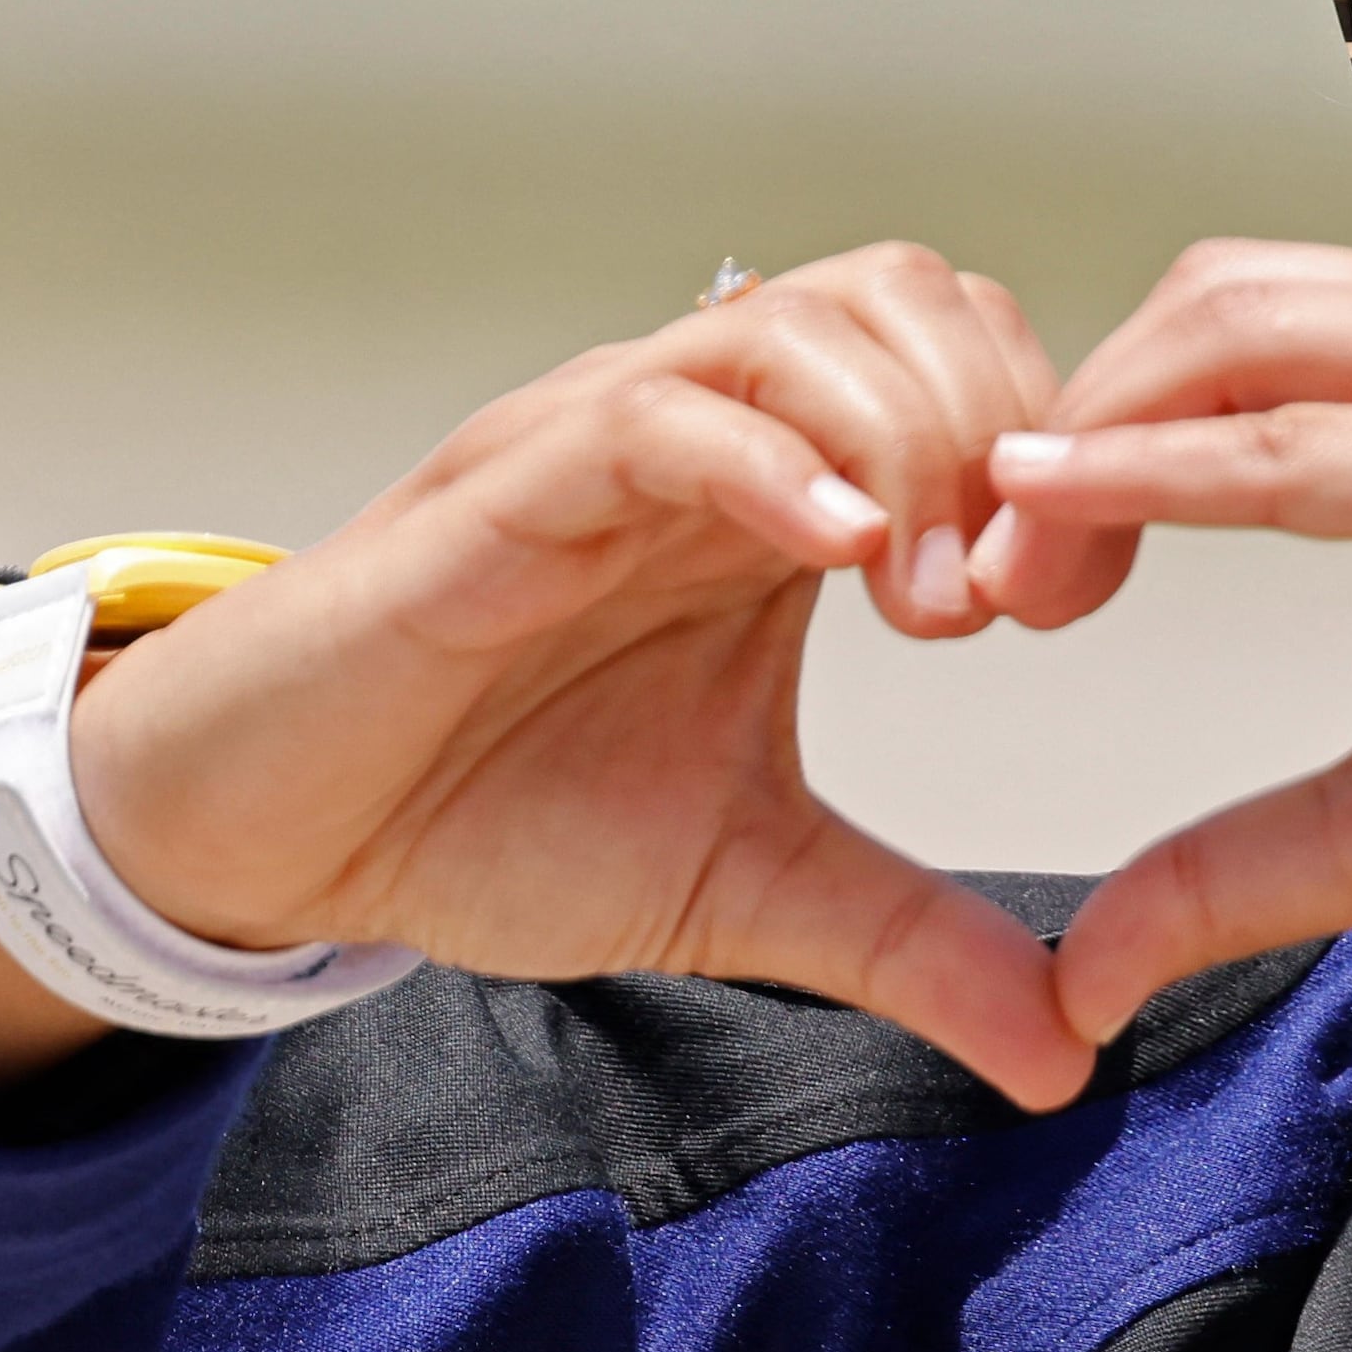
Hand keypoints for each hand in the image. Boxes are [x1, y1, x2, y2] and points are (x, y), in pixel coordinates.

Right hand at [0, 244, 1121, 1111]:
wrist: (278, 846)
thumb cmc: (486, 814)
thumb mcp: (751, 896)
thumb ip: (915, 949)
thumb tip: (1072, 1052)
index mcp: (783, 500)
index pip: (969, 372)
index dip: (1053, 467)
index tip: (1072, 612)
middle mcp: (709, 438)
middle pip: (913, 298)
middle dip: (1006, 432)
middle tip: (1015, 605)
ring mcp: (603, 443)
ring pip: (800, 319)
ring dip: (910, 439)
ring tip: (932, 600)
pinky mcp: (504, 485)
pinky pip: (659, 412)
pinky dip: (772, 460)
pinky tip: (844, 556)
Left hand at [975, 241, 1351, 1034]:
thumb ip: (1242, 864)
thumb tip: (1085, 968)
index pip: (1247, 331)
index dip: (1107, 423)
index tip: (1013, 560)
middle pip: (1221, 301)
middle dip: (1076, 413)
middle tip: (986, 566)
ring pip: (1247, 335)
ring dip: (1097, 438)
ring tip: (1006, 563)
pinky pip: (1313, 449)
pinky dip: (1168, 476)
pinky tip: (1071, 523)